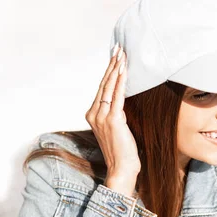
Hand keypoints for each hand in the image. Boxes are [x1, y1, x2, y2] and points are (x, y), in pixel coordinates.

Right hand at [85, 45, 140, 180]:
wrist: (122, 168)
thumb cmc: (123, 152)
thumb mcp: (118, 128)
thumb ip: (117, 114)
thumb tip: (123, 101)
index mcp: (92, 115)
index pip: (102, 89)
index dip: (108, 72)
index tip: (115, 57)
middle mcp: (94, 114)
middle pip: (104, 84)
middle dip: (112, 64)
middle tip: (119, 48)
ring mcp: (101, 116)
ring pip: (109, 87)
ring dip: (116, 68)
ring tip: (122, 54)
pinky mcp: (112, 119)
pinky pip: (117, 95)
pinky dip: (120, 81)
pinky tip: (124, 70)